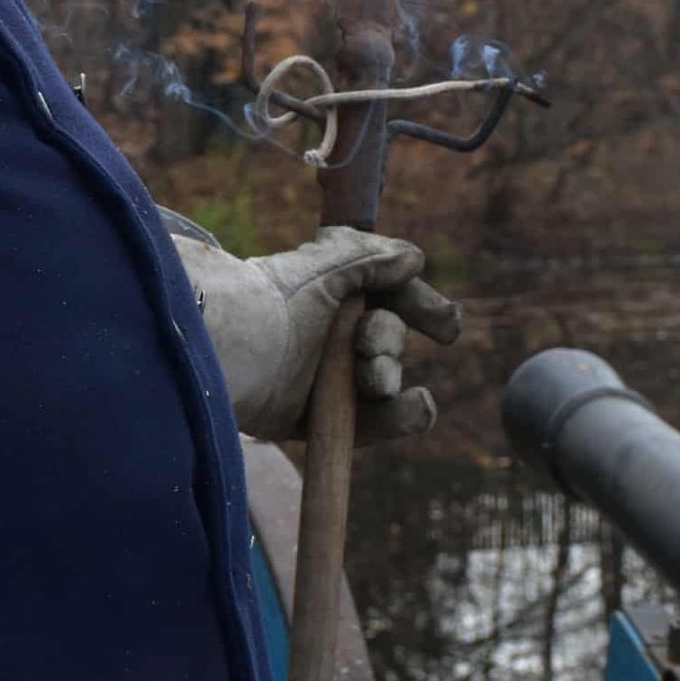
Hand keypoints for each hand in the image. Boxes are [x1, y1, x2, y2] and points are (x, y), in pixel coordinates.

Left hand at [170, 224, 459, 442]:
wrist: (231, 351)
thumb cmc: (274, 301)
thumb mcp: (326, 268)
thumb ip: (371, 259)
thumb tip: (413, 256)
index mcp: (330, 293)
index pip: (389, 296)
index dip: (421, 307)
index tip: (447, 328)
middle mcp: (328, 335)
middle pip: (387, 340)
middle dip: (387, 343)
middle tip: (367, 351)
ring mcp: (322, 379)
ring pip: (384, 384)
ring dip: (391, 380)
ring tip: (374, 382)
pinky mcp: (314, 419)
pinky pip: (369, 424)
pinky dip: (400, 418)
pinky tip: (422, 405)